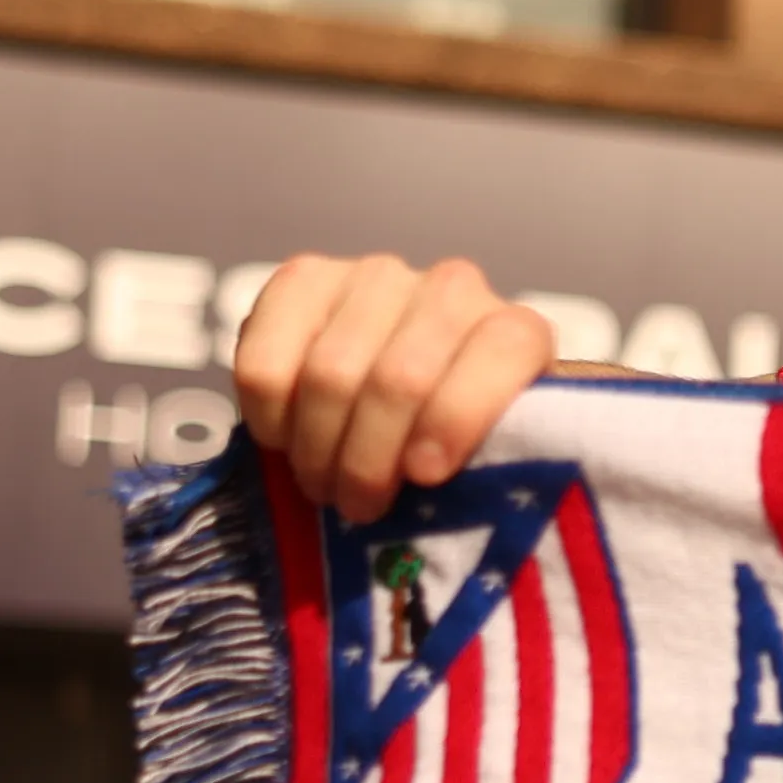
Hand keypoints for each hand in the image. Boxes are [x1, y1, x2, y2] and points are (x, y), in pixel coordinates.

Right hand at [231, 254, 568, 519]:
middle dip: (368, 460)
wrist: (391, 392)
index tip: (424, 474)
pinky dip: (270, 416)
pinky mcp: (302, 278)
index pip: (503, 351)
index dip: (458, 416)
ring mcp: (376, 277)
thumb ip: (485, 464)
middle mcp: (452, 290)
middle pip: (399, 378)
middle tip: (357, 505)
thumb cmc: (445, 439)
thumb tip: (443, 498)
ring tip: (321, 482)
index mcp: (516, 333)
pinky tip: (284, 440)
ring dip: (317, 448)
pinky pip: (266, 359)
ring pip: (330, 373)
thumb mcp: (485, 456)